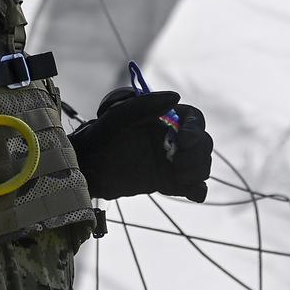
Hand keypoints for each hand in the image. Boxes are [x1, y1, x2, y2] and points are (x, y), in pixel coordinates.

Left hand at [69, 89, 212, 201]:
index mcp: (165, 119)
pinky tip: (193, 193)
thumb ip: (147, 104)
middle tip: (177, 161)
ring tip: (177, 175)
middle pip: (203, 143)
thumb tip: (176, 96)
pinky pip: (191, 187)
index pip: (194, 119)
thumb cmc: (100, 136)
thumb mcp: (120, 116)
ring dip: (196, 170)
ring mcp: (171, 162)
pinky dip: (197, 190)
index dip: (195, 129)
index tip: (182, 141)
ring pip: (201, 165)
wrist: (87, 168)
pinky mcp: (167, 182)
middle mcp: (173, 139)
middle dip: (197, 153)